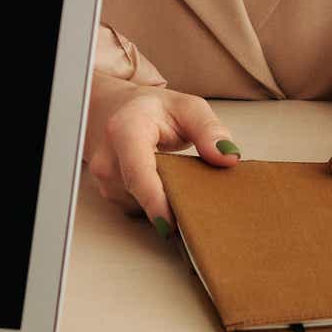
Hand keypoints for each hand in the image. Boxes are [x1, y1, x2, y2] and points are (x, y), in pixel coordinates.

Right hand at [82, 73, 238, 232]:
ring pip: (141, 205)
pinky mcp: (108, 194)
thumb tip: (228, 157)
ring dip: (165, 201)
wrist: (115, 110)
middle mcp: (107, 157)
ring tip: (181, 180)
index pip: (137, 171)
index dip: (154, 199)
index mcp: (125, 129)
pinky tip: (166, 186)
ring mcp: (104, 179)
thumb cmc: (152, 109)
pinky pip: (137, 207)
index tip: (171, 223)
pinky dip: (156, 202)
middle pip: (142, 194)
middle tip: (201, 201)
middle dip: (173, 201)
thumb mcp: (188, 108)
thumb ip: (210, 130)